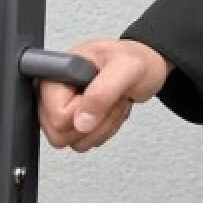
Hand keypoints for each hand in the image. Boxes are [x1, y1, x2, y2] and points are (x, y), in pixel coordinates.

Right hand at [38, 38, 169, 152]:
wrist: (147, 67)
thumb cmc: (135, 59)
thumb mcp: (126, 68)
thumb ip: (102, 93)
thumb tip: (81, 122)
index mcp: (56, 76)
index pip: (57, 117)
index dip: (84, 110)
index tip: (101, 91)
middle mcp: (55, 95)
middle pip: (60, 135)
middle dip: (96, 121)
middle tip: (112, 97)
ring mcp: (64, 110)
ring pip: (74, 142)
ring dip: (103, 126)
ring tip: (113, 101)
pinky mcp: (76, 122)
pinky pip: (85, 142)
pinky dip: (105, 130)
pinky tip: (111, 109)